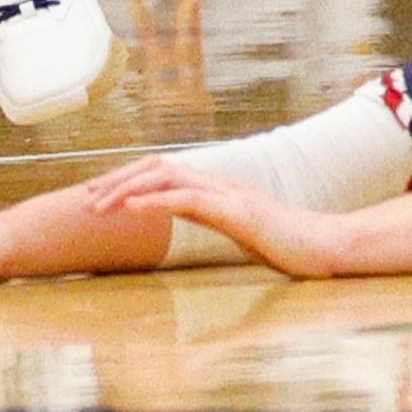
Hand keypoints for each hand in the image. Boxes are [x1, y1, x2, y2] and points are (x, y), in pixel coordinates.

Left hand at [82, 155, 343, 277]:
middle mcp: (219, 182)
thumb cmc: (289, 245)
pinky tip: (132, 209)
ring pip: (165, 175)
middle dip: (117, 180)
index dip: (129, 180)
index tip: (100, 197)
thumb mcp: (243, 234)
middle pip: (156, 166)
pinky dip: (155, 200)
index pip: (164, 172)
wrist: (325, 246)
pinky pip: (188, 198)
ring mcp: (228, 192)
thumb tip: (193, 226)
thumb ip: (217, 223)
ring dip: (126, 189)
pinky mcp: (236, 210)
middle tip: (85, 200)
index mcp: (217, 188)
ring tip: (97, 206)